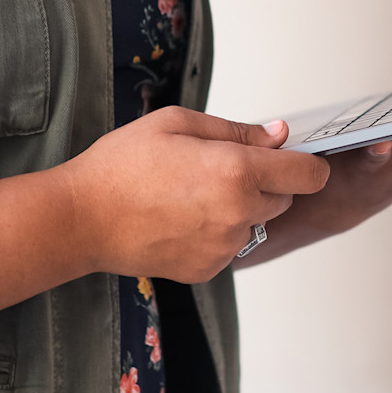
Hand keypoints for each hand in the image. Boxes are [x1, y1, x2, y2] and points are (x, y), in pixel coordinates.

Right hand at [62, 106, 331, 282]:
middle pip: (284, 198)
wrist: (83, 219)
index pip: (308, 174)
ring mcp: (224, 247)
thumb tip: (278, 134)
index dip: (307, 163)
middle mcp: (237, 214)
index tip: (296, 157)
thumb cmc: (122, 165)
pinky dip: (217, 232)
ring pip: (256, 223)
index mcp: (236, 171)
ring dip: (240, 208)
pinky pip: (230, 246)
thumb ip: (237, 130)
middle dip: (267, 181)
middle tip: (221, 167)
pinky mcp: (208, 269)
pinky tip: (182, 217)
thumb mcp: (178, 124)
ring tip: (192, 193)